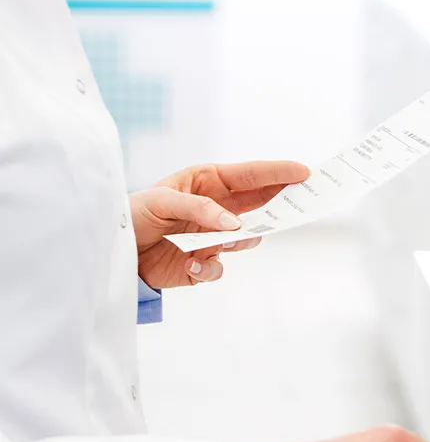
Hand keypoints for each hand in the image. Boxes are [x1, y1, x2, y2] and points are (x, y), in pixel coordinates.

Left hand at [132, 160, 309, 288]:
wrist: (114, 251)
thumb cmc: (133, 214)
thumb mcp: (161, 201)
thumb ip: (200, 209)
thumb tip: (235, 225)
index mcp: (207, 183)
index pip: (249, 176)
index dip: (278, 173)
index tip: (304, 172)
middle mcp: (216, 210)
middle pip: (259, 206)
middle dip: (280, 205)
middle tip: (302, 203)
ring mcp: (212, 238)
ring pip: (246, 240)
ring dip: (241, 241)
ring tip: (227, 241)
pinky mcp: (203, 264)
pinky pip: (218, 269)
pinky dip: (208, 269)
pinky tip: (191, 265)